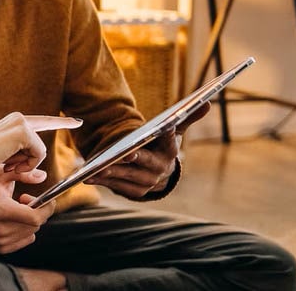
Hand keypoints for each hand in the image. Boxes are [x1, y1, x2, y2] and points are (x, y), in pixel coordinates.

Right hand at [0, 113, 81, 175]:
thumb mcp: (6, 162)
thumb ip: (24, 164)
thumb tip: (43, 176)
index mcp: (13, 122)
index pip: (42, 121)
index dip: (60, 121)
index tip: (77, 122)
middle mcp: (18, 118)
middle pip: (43, 137)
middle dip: (35, 154)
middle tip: (28, 151)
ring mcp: (21, 123)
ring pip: (39, 150)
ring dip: (26, 164)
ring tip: (7, 165)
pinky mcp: (23, 132)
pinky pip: (38, 154)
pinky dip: (27, 164)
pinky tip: (11, 164)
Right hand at [0, 165, 55, 253]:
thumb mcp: (1, 174)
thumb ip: (23, 173)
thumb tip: (42, 176)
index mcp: (1, 211)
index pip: (35, 217)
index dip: (47, 209)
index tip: (48, 200)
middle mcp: (0, 229)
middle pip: (35, 224)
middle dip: (37, 210)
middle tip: (25, 199)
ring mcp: (0, 240)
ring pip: (32, 232)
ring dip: (30, 220)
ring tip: (17, 209)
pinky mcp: (1, 247)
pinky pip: (26, 239)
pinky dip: (25, 230)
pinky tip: (14, 220)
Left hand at [86, 101, 209, 197]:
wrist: (159, 172)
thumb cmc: (163, 145)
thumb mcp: (174, 130)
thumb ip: (187, 117)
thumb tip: (206, 102)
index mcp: (170, 152)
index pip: (170, 143)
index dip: (168, 136)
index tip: (165, 127)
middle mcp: (160, 169)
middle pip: (146, 163)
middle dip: (135, 158)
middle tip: (125, 154)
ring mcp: (147, 182)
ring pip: (128, 176)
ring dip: (113, 172)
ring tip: (97, 167)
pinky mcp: (135, 192)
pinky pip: (117, 186)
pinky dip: (104, 181)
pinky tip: (89, 176)